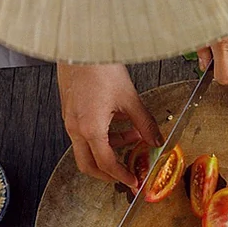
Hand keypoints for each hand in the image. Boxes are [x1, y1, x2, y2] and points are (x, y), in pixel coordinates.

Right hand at [57, 62, 164, 187]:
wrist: (80, 45)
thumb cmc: (100, 67)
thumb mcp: (129, 99)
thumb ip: (145, 123)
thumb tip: (157, 140)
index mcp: (89, 129)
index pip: (106, 164)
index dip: (122, 175)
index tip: (134, 181)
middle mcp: (75, 128)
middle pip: (88, 164)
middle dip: (109, 173)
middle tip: (127, 173)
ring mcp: (70, 119)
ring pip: (88, 147)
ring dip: (110, 148)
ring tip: (132, 135)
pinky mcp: (70, 110)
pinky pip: (84, 132)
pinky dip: (102, 135)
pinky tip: (119, 121)